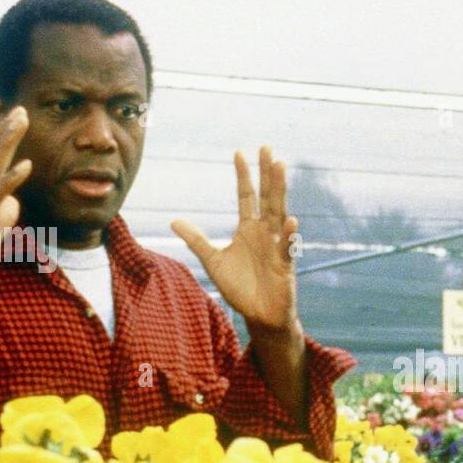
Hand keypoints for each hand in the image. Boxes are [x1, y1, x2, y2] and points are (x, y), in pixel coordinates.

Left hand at [172, 146, 299, 334]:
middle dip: (267, 173)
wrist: (259, 315)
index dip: (243, 176)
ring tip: (281, 167)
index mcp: (248, 229)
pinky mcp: (285, 265)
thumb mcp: (213, 261)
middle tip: (267, 148)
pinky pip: (287, 247)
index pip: (247, 197)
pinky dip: (288, 235)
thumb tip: (173, 220)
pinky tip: (289, 219)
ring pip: (279, 213)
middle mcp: (265, 232)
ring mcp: (277, 246)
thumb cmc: (241, 288)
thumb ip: (197, 240)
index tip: (238, 153)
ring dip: (280, 191)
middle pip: (267, 197)